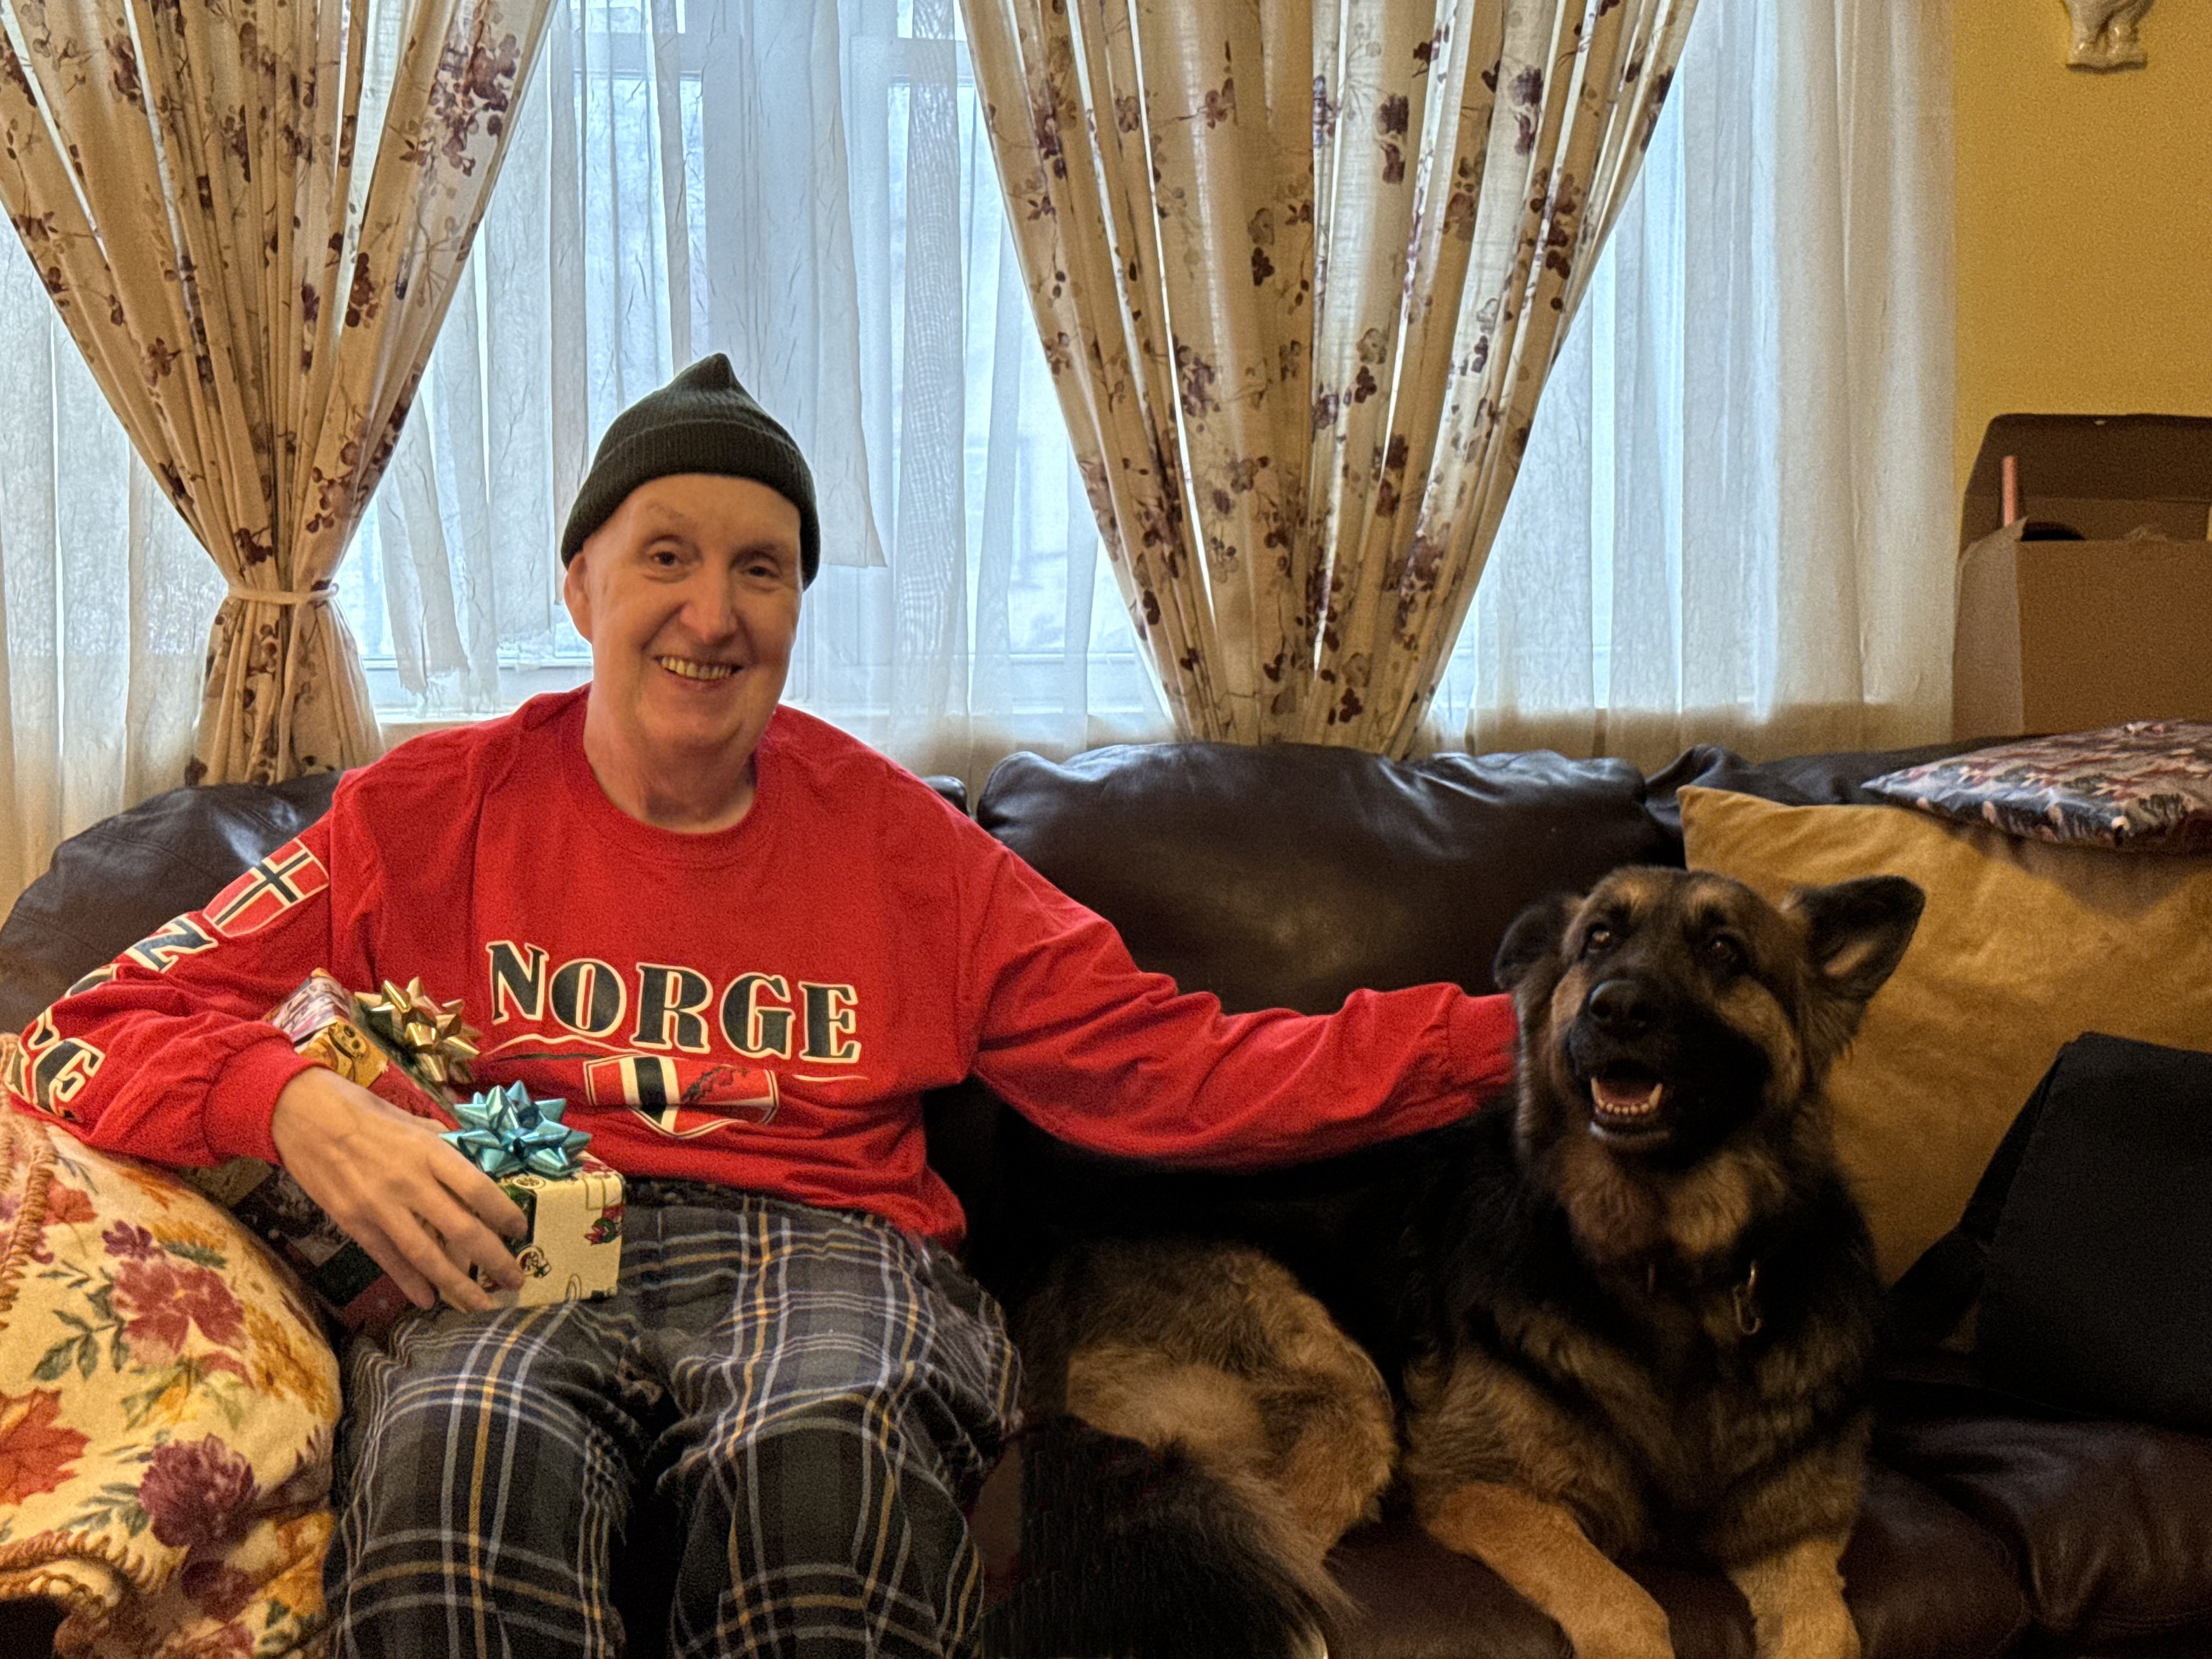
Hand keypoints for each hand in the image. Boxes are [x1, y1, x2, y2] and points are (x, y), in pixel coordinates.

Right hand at [270, 1065, 528, 1312]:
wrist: (299, 1115)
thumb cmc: (359, 1109)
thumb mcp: (410, 1118)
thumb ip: (441, 1143)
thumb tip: (470, 1160)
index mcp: (429, 1151)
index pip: (479, 1190)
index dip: (504, 1214)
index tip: (520, 1229)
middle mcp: (409, 1182)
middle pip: (463, 1230)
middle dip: (494, 1260)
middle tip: (515, 1279)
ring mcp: (379, 1206)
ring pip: (427, 1255)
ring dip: (458, 1285)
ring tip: (481, 1303)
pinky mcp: (353, 1222)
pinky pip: (388, 1258)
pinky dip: (410, 1282)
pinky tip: (429, 1299)